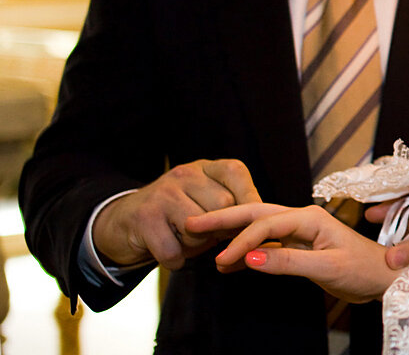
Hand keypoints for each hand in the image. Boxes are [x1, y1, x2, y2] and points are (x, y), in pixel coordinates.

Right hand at [93, 158, 259, 269]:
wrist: (124, 223)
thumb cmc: (179, 217)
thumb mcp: (206, 202)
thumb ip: (233, 209)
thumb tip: (262, 227)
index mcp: (205, 168)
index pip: (236, 174)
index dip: (249, 200)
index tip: (253, 224)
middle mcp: (184, 173)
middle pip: (222, 205)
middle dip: (221, 231)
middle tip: (211, 239)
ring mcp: (162, 193)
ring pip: (198, 230)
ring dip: (196, 247)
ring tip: (187, 243)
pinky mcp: (144, 217)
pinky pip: (173, 250)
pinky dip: (176, 260)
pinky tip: (170, 254)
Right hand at [187, 203, 395, 303]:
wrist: (382, 278)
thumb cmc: (361, 270)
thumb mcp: (325, 267)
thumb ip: (288, 262)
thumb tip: (250, 258)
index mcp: (310, 217)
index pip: (266, 223)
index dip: (241, 241)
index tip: (222, 260)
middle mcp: (302, 218)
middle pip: (257, 214)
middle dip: (224, 219)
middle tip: (192, 224)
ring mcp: (300, 231)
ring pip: (259, 228)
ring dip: (232, 236)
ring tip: (201, 243)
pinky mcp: (299, 247)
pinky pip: (267, 245)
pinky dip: (247, 252)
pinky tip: (229, 264)